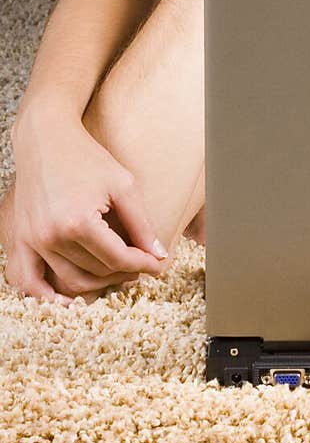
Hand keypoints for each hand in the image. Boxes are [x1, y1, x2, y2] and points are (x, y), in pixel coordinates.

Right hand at [1, 117, 167, 300]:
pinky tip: (67, 301)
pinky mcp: (18, 240)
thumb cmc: (87, 158)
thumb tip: (158, 255)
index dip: (143, 264)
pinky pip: (26, 281)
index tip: (159, 264)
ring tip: (117, 273)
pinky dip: (45, 297)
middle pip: (95, 273)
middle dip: (124, 273)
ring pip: (69, 282)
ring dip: (97, 284)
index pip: (118, 258)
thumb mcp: (123, 185)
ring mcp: (31, 241)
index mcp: (79, 222)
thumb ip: (141, 223)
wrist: (45, 140)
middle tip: (141, 265)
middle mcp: (51, 237)